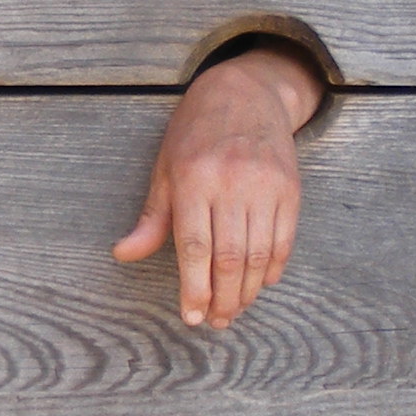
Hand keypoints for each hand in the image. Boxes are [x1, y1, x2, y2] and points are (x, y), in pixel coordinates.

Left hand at [112, 45, 321, 327]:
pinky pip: (284, 240)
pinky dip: (272, 268)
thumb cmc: (195, 134)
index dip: (194, 288)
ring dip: (247, 291)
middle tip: (214, 322)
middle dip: (222, 299)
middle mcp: (232, 183)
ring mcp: (266, 186)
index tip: (190, 315)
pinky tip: (260, 284)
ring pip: (258, 255)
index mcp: (194, 179)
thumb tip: (123, 254)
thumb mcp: (165, 169)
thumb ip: (152, 218)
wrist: (246, 93)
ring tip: (233, 310)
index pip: (195, 247)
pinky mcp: (291, 188)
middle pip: (230, 258)